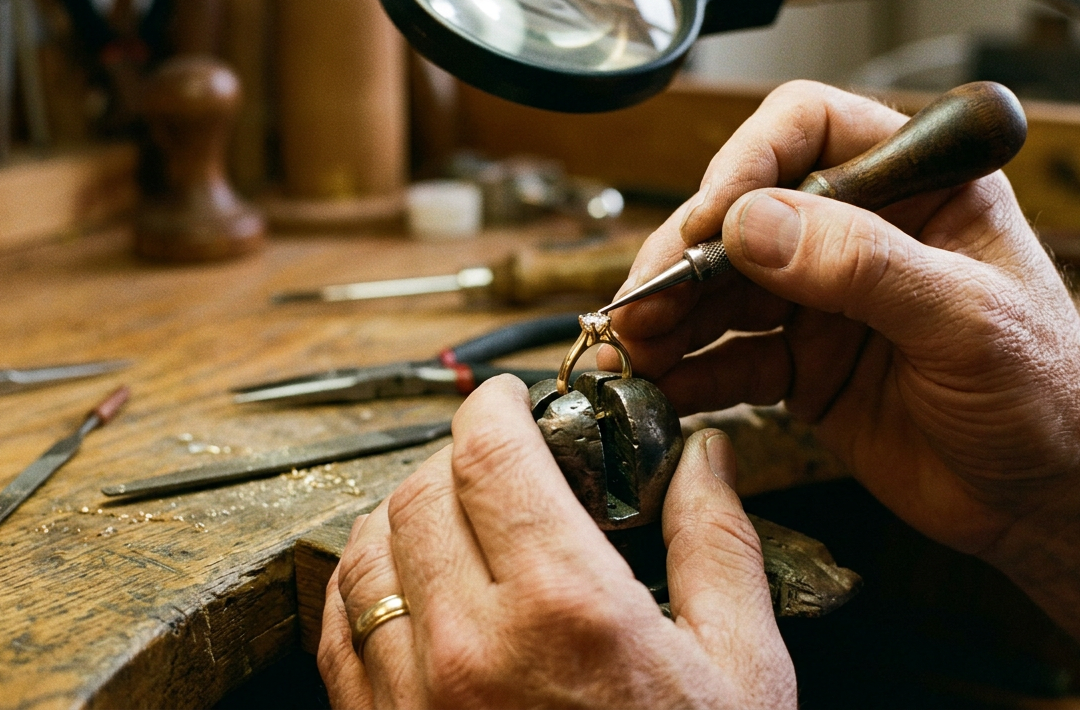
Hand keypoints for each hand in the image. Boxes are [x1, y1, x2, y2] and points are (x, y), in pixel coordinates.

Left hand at [316, 376, 794, 708]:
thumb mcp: (742, 671)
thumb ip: (719, 547)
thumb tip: (706, 459)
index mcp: (567, 610)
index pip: (492, 454)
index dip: (496, 406)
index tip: (512, 400)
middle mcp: (470, 647)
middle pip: (421, 491)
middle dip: (460, 457)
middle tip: (504, 466)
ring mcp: (410, 703)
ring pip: (364, 552)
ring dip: (403, 514)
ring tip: (454, 520)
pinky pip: (338, 632)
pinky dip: (363, 585)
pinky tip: (408, 588)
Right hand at [609, 81, 1079, 555]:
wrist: (1050, 501)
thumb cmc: (1048, 397)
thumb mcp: (967, 320)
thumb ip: (864, 267)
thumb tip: (753, 224)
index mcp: (916, 186)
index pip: (810, 129)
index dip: (749, 164)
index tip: (713, 223)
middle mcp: (861, 231)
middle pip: (744, 212)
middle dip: (685, 256)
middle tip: (644, 301)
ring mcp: (825, 299)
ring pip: (722, 287)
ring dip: (670, 316)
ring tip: (629, 350)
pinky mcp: (803, 365)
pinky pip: (728, 358)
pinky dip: (688, 374)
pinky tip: (656, 389)